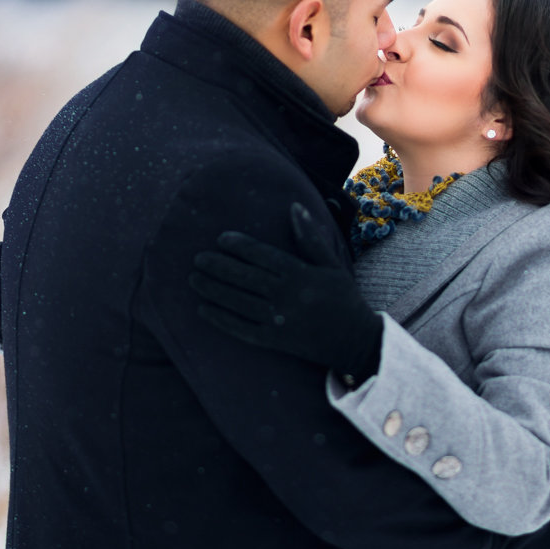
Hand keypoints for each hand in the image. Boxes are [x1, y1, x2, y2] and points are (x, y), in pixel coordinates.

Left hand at [190, 202, 383, 383]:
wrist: (355, 340)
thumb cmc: (343, 298)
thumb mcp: (331, 264)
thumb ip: (310, 238)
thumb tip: (294, 207)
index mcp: (300, 274)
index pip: (263, 256)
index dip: (240, 246)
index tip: (221, 238)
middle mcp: (286, 295)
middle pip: (245, 277)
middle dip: (218, 266)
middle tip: (198, 258)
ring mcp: (278, 319)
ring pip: (238, 302)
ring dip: (213, 290)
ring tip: (194, 279)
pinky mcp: (274, 340)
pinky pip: (241, 328)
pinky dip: (221, 319)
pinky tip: (203, 310)